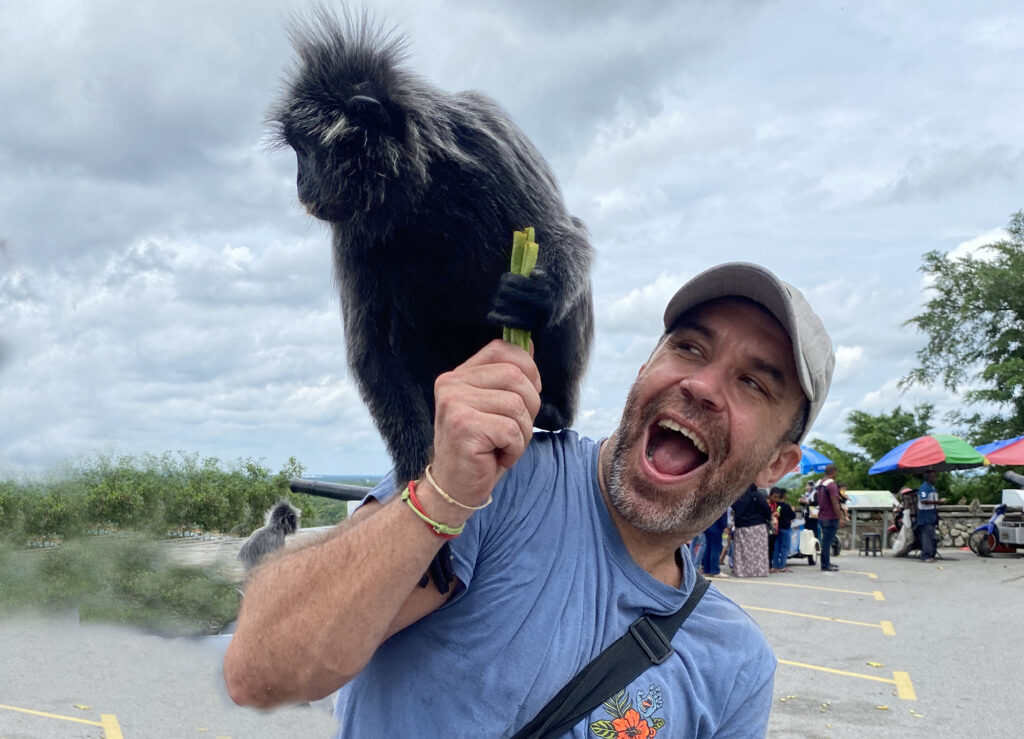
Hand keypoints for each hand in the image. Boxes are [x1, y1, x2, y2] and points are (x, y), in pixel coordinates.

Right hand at [427, 340, 541, 507]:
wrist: (454, 488)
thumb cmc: (480, 449)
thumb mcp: (495, 407)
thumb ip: (507, 377)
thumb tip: (529, 344)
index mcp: (458, 375)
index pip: (503, 350)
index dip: (527, 370)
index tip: (524, 398)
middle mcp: (452, 384)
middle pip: (516, 377)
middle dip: (529, 408)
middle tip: (513, 431)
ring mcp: (454, 404)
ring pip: (517, 405)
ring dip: (521, 433)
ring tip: (503, 446)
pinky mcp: (463, 427)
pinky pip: (511, 430)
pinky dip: (514, 449)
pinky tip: (498, 457)